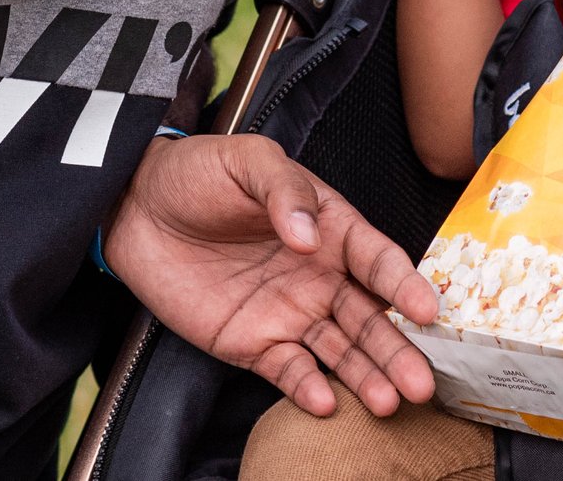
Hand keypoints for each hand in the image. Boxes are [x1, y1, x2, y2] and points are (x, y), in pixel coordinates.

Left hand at [102, 132, 438, 416]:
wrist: (136, 208)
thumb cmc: (199, 174)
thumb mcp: (247, 160)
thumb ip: (284, 190)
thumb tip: (309, 235)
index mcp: (331, 228)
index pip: (378, 261)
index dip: (405, 285)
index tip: (426, 311)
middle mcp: (321, 276)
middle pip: (370, 318)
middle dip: (398, 350)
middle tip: (422, 382)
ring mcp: (289, 313)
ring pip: (341, 351)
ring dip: (367, 377)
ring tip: (390, 401)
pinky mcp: (253, 344)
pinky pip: (288, 371)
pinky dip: (307, 389)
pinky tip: (326, 402)